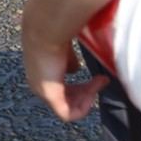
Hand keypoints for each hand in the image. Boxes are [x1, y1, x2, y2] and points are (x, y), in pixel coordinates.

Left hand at [22, 4, 108, 121]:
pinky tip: (93, 92)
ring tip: (99, 81)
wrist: (44, 27)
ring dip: (88, 97)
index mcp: (41, 71)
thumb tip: (75, 69)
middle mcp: (38, 83)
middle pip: (67, 98)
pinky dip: (83, 108)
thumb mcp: (64, 47)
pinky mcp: (48, 96)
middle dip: (87, 92)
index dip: (82, 86)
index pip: (62, 88)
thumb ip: (68, 60)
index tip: (98, 76)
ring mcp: (42, 91)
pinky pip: (67, 114)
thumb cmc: (52, 30)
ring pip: (68, 106)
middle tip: (102, 80)